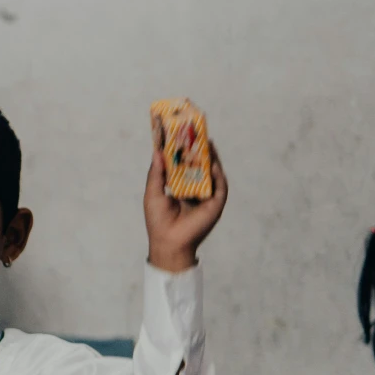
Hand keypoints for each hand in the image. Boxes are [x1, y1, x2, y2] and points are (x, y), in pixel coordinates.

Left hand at [144, 139, 227, 272]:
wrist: (168, 241)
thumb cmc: (158, 220)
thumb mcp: (154, 192)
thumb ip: (157, 173)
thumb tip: (157, 151)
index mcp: (180, 186)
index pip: (184, 165)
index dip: (184, 150)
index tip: (182, 134)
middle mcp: (195, 189)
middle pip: (200, 166)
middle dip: (200, 150)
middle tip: (198, 133)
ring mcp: (206, 196)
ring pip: (212, 173)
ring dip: (211, 158)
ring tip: (208, 142)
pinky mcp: (215, 203)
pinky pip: (220, 186)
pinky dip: (218, 175)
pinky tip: (213, 164)